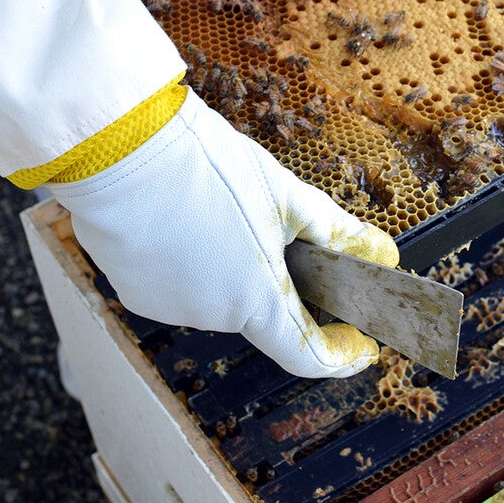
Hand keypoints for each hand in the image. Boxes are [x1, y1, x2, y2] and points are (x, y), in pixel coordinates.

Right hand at [48, 89, 397, 377]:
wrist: (120, 148)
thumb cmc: (205, 167)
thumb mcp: (285, 195)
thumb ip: (336, 233)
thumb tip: (382, 254)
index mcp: (255, 300)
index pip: (307, 354)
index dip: (339, 353)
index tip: (358, 342)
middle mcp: (210, 317)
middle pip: (259, 310)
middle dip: (272, 277)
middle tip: (269, 224)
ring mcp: (167, 307)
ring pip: (216, 293)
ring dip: (226, 265)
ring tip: (215, 208)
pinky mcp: (133, 291)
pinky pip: (175, 282)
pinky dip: (186, 259)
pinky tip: (179, 219)